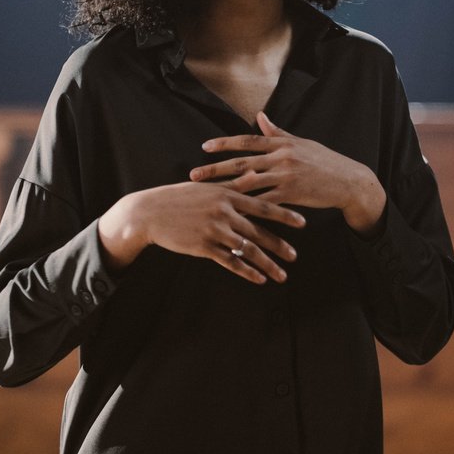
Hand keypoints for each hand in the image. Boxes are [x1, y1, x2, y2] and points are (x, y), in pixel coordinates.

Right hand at [97, 180, 303, 283]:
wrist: (150, 212)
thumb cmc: (179, 198)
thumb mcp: (207, 187)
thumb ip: (233, 184)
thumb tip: (255, 174)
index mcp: (227, 195)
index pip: (262, 206)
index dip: (284, 215)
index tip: (303, 223)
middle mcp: (224, 212)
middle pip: (258, 231)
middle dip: (279, 245)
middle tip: (295, 256)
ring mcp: (214, 230)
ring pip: (247, 249)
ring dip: (267, 263)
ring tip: (282, 275)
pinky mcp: (203, 247)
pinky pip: (230, 262)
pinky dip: (247, 272)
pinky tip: (259, 279)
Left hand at [190, 112, 386, 236]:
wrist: (348, 181)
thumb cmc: (325, 161)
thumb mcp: (301, 142)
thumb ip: (277, 132)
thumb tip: (260, 116)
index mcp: (282, 143)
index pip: (247, 141)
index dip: (224, 143)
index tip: (204, 147)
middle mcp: (281, 157)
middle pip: (241, 162)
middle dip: (215, 169)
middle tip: (193, 174)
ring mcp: (286, 176)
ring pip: (249, 183)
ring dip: (225, 189)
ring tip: (207, 195)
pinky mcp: (292, 195)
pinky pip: (265, 202)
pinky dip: (248, 208)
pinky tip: (232, 214)